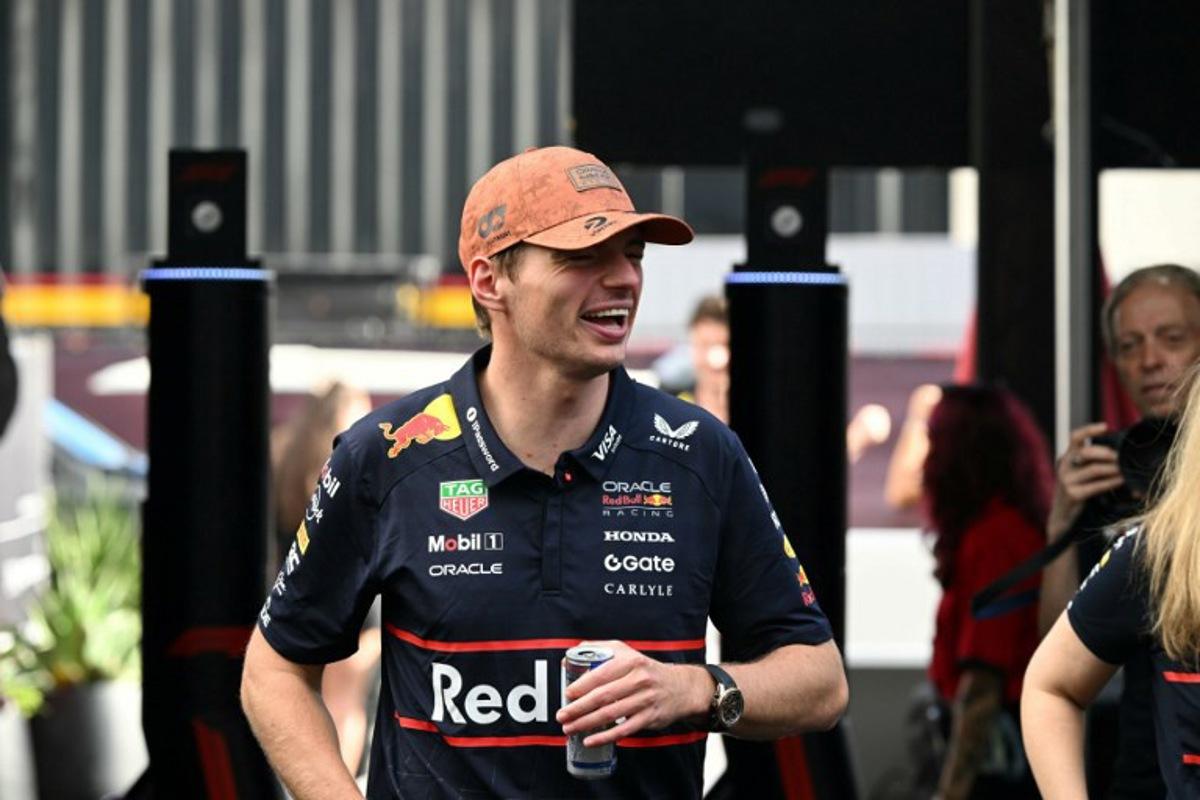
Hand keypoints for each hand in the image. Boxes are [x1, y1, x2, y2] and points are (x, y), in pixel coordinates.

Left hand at [555, 640, 709, 746]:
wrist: (680, 687)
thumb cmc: (645, 669)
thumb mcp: (625, 652)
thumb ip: (597, 650)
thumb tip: (568, 658)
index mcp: (630, 661)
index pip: (601, 674)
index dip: (582, 685)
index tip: (567, 694)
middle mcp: (639, 679)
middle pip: (603, 696)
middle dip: (579, 707)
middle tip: (562, 715)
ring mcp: (645, 700)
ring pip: (611, 714)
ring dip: (587, 723)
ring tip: (569, 728)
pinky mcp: (649, 718)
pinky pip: (624, 730)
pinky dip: (605, 737)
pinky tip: (590, 740)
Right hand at [1046, 422, 1123, 539]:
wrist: (1063, 517)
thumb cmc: (1079, 492)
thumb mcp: (1081, 474)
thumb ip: (1093, 463)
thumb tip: (1120, 453)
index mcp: (1067, 457)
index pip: (1075, 437)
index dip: (1089, 430)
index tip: (1106, 427)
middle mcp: (1064, 466)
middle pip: (1086, 452)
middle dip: (1107, 453)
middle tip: (1122, 457)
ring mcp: (1066, 480)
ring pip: (1094, 469)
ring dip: (1114, 469)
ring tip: (1127, 469)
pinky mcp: (1073, 494)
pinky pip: (1097, 485)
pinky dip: (1112, 482)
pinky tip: (1122, 481)